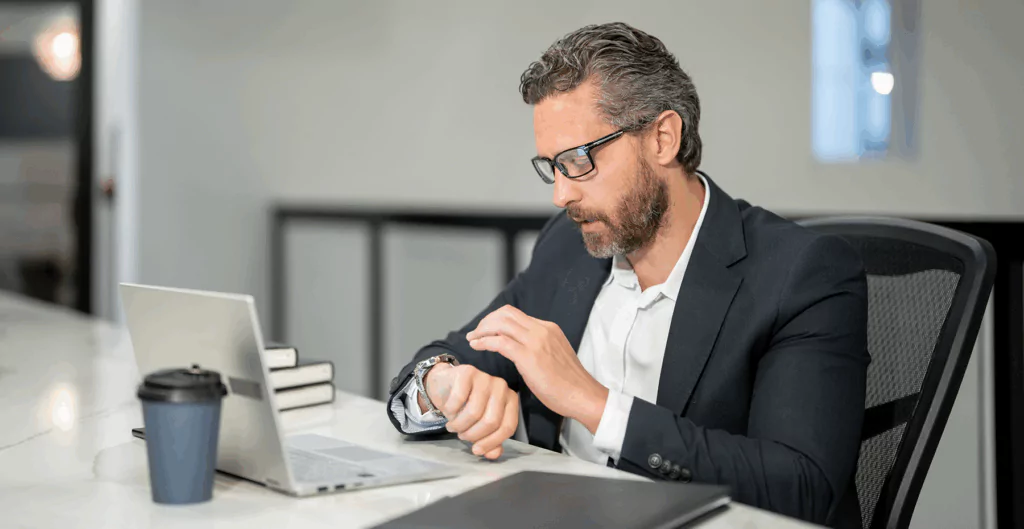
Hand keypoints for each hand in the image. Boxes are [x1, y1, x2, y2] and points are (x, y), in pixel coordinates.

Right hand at [422, 363, 518, 459]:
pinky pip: (459, 399)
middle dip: (473, 435)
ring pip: (474, 412)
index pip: (507, 427)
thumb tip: (494, 454)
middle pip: (491, 421)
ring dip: (459, 425)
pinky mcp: (467, 372)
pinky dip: (450, 411)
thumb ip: (491, 441)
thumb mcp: (480, 426)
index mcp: (510, 399)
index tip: (477, 450)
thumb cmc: (466, 406)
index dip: (491, 443)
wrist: (447, 384)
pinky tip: (448, 412)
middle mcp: (501, 386)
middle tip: (462, 436)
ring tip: (453, 427)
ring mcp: (485, 377)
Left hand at [466, 305, 607, 432]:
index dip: (496, 320)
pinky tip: (477, 347)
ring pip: (501, 323)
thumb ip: (537, 347)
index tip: (486, 330)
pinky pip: (500, 342)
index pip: (515, 314)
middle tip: (476, 334)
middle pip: (506, 313)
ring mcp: (536, 342)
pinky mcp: (529, 357)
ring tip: (473, 340)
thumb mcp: (553, 355)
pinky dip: (484, 341)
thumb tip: (519, 348)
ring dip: (482, 329)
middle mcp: (542, 330)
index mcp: (548, 328)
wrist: (583, 396)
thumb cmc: (568, 383)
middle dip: (486, 321)